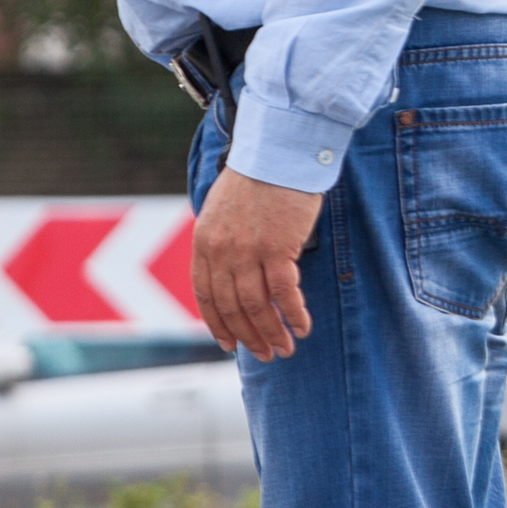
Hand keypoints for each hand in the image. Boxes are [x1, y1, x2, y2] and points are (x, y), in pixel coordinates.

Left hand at [193, 165, 322, 359]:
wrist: (276, 152)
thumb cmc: (255, 181)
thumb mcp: (222, 213)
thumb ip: (221, 245)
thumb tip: (230, 277)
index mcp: (203, 243)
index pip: (206, 295)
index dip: (217, 324)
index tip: (229, 345)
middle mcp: (220, 250)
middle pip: (231, 306)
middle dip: (248, 336)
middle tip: (266, 355)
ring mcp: (247, 250)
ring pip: (256, 305)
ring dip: (272, 332)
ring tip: (286, 349)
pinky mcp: (277, 246)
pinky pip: (284, 292)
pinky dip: (293, 314)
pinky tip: (303, 327)